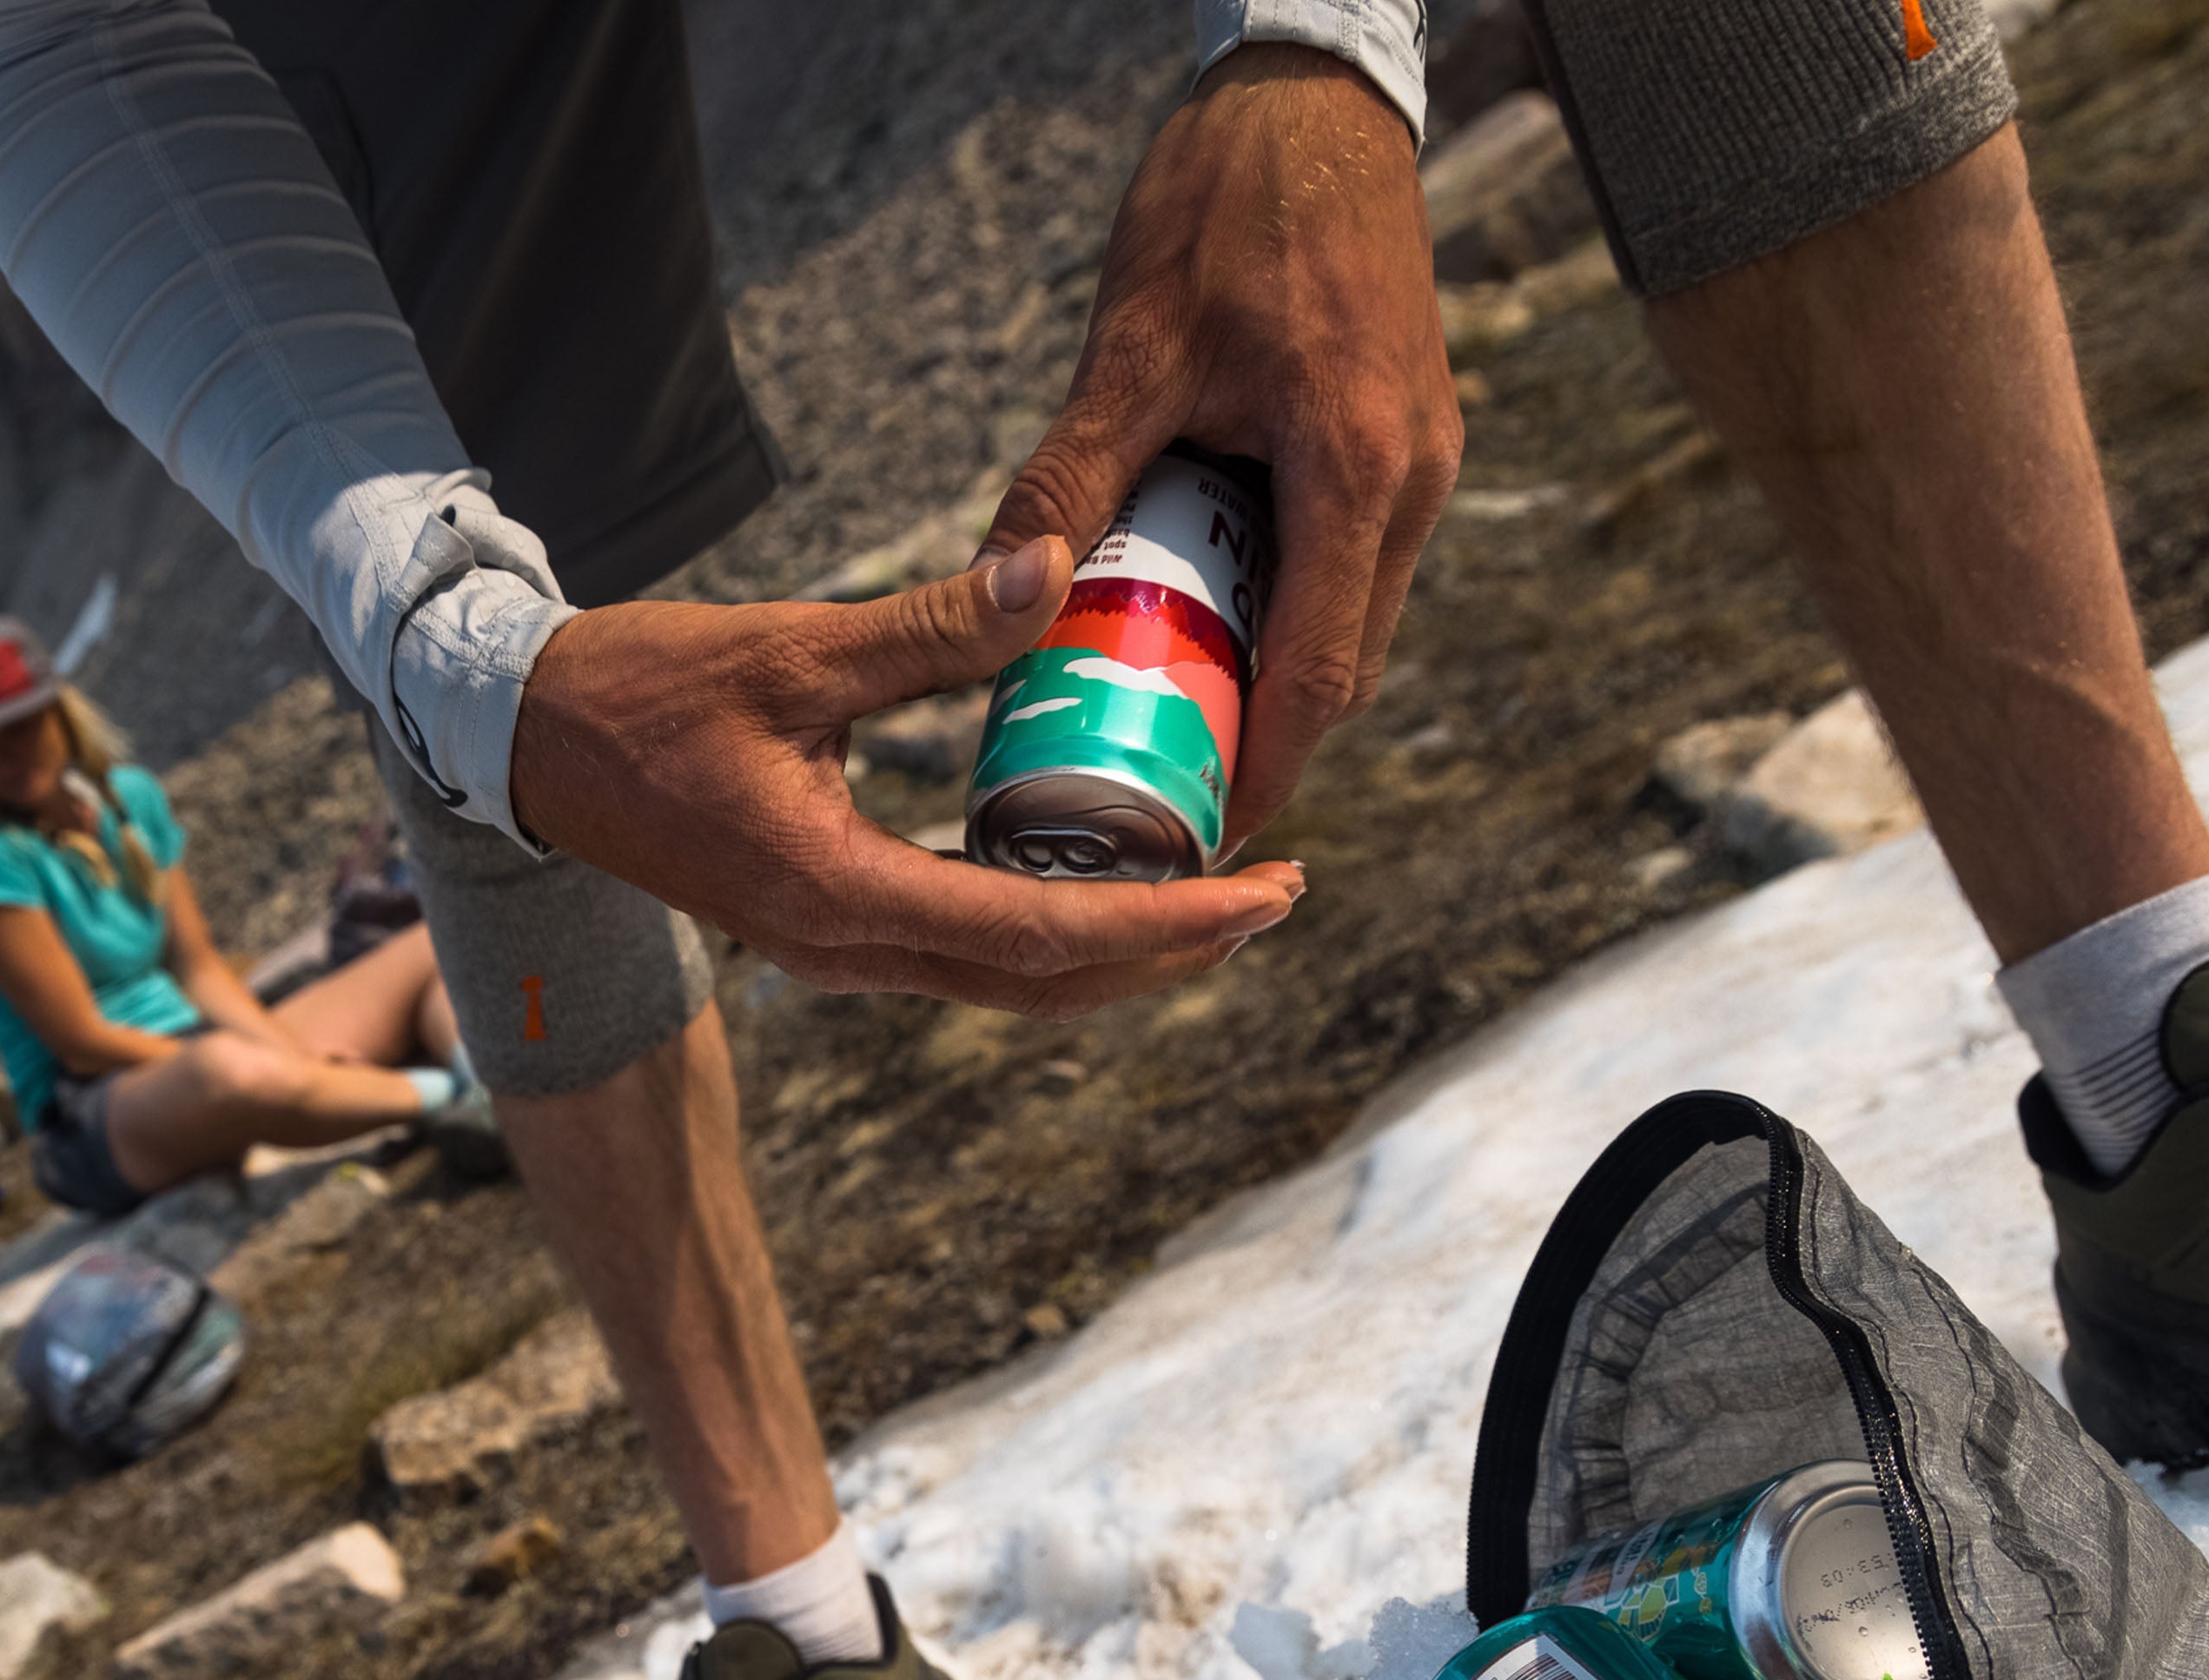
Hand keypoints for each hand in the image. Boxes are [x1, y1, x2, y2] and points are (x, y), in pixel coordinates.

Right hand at [508, 538, 1303, 1018]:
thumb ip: (930, 629)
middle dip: (1170, 954)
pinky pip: (968, 952)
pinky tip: (1109, 889)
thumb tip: (1055, 573)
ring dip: (1120, 957)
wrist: (530, 746)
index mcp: (839, 892)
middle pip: (1045, 984)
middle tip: (1278, 902)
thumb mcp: (791, 649)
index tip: (1261, 895)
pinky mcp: (831, 925)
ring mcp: (838, 947)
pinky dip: (1053, 935)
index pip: (1040, 931)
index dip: (1164, 922)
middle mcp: (847, 946)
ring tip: (1218, 909)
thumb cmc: (644, 693)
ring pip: (1010, 983)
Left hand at [980, 46, 1461, 852]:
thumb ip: (1069, 476)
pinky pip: (1350, 566)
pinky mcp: (1406, 443)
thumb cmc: (1225, 205)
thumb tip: (1004, 593)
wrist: (1314, 98)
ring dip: (1274, 676)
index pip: (1319, 675)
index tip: (1203, 837)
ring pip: (1351, 622)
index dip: (1265, 773)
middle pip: (1342, 667)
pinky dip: (1286, 610)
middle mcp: (1411, 481)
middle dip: (1263, 742)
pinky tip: (1207, 617)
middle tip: (1169, 792)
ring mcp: (1419, 463)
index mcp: (1355, 469)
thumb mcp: (1130, 347)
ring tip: (1176, 718)